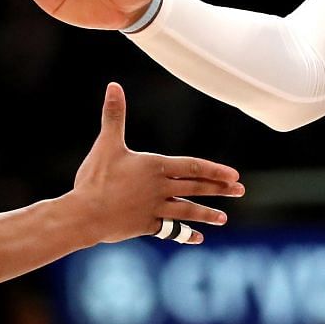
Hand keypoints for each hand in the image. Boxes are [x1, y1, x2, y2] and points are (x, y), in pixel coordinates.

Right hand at [71, 83, 242, 244]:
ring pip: (187, 211)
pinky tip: (198, 238)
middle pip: (196, 188)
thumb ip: (114, 114)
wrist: (84, 214)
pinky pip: (171, 231)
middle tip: (240, 190)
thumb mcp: (106, 143)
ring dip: (207, 214)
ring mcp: (155, 209)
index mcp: (155, 167)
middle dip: (220, 189)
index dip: (214, 170)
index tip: (233, 175)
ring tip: (223, 218)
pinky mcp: (146, 226)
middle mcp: (160, 189)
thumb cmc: (95, 177)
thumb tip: (113, 85)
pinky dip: (185, 234)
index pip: (193, 167)